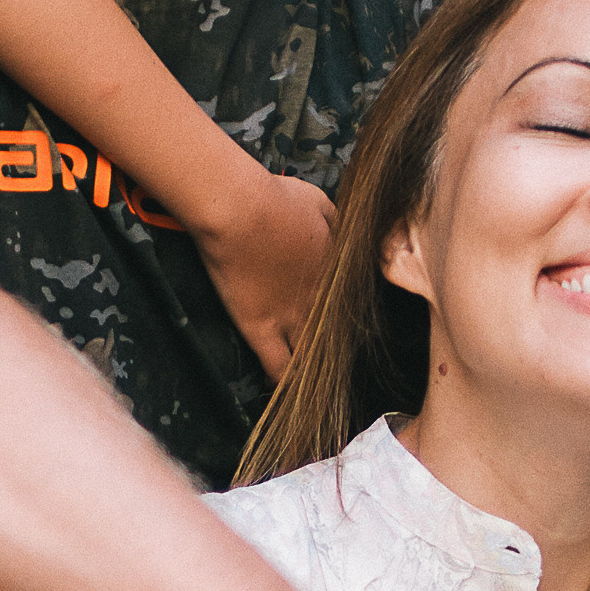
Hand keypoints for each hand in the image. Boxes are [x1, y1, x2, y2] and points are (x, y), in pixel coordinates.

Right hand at [191, 168, 334, 377]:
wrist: (239, 208)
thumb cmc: (275, 197)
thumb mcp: (320, 202)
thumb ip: (336, 223)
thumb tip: (346, 231)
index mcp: (336, 271)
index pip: (351, 305)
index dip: (349, 316)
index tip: (347, 323)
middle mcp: (319, 300)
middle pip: (336, 336)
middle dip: (339, 349)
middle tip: (338, 361)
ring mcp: (290, 317)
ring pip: (312, 356)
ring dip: (315, 370)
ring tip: (318, 385)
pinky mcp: (259, 328)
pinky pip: (278, 367)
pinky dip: (285, 383)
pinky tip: (290, 393)